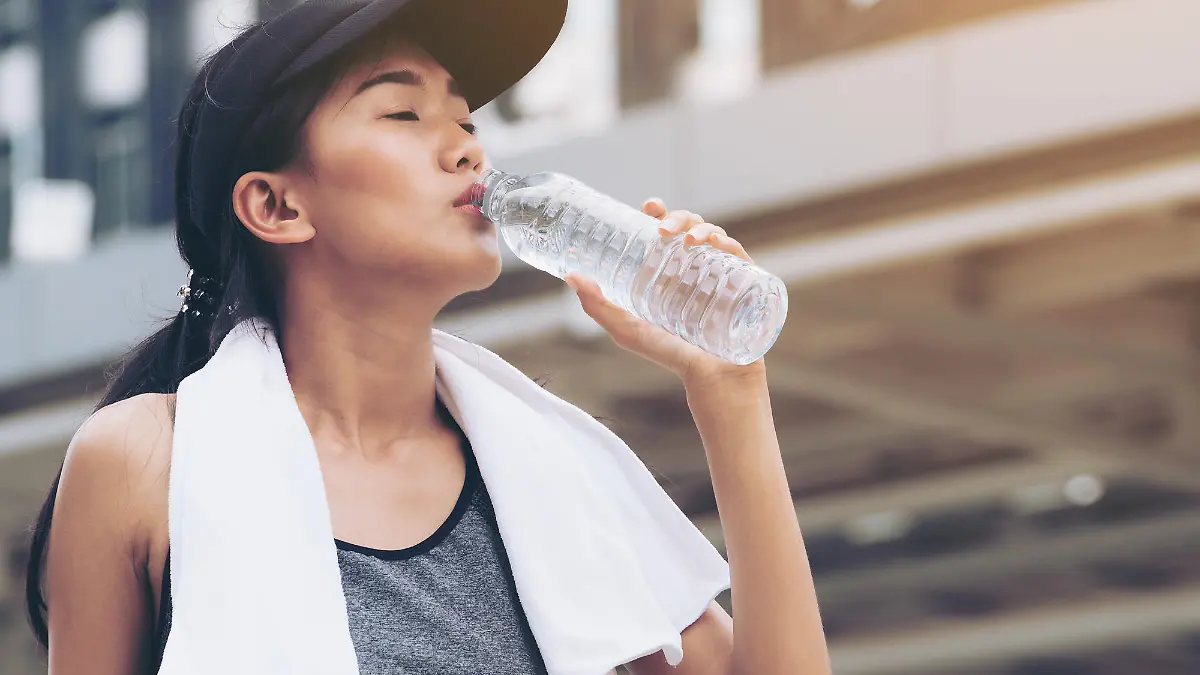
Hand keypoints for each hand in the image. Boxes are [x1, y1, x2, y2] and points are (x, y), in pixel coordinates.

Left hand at [564, 198, 766, 387]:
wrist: (710, 378)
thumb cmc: (670, 354)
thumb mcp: (627, 329)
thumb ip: (598, 306)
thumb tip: (570, 276)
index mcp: (670, 268)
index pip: (667, 230)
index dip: (660, 213)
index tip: (650, 207)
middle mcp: (696, 265)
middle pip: (690, 227)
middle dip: (679, 218)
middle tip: (663, 228)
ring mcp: (721, 273)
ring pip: (714, 235)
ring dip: (702, 227)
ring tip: (688, 241)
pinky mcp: (745, 284)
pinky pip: (740, 255)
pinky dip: (729, 243)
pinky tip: (717, 245)